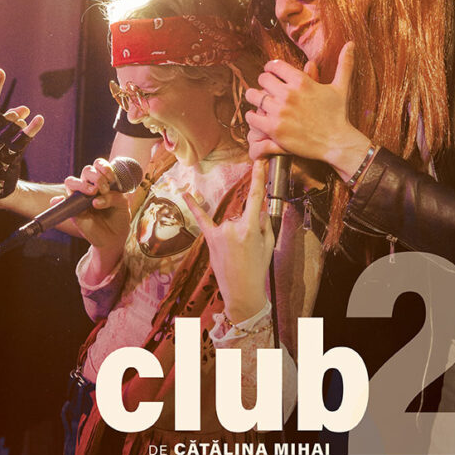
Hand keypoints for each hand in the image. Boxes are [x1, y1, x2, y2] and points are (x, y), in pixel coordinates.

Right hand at [0, 68, 43, 199]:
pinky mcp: (7, 158)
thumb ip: (8, 118)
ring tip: (19, 130)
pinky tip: (39, 120)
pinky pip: (23, 139)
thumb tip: (24, 110)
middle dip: (15, 116)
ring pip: (16, 127)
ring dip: (22, 127)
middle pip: (7, 116)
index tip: (0, 71)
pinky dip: (33, 128)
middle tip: (18, 118)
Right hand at [59, 158, 130, 251]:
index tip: (111, 178)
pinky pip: (61, 203)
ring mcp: (80, 198)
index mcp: (103, 181)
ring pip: (71, 181)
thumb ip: (113, 197)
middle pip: (86, 170)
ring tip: (93, 193)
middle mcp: (90, 187)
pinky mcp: (73, 211)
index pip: (98, 165)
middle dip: (96, 176)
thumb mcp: (122, 204)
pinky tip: (61, 199)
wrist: (115, 236)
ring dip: (82, 184)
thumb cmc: (119, 216)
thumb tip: (94, 200)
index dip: (104, 167)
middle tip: (104, 189)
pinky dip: (58, 200)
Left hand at [183, 160, 272, 323]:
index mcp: (251, 228)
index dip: (258, 178)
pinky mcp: (210, 240)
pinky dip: (194, 206)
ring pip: (231, 221)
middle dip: (248, 227)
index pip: (256, 197)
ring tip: (239, 254)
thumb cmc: (258, 270)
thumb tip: (261, 208)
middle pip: (243, 214)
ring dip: (235, 233)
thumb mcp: (269, 244)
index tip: (259, 162)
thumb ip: (265, 222)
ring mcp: (220, 233)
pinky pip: (202, 220)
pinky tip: (185, 194)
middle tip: (250, 250)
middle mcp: (233, 227)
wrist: (242, 293)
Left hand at [244, 43, 371, 181]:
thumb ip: (344, 64)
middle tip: (266, 88)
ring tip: (259, 101)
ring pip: (253, 96)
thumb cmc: (338, 114)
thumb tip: (351, 43)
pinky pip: (252, 116)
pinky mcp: (274, 128)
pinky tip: (259, 116)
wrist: (336, 143)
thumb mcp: (341, 87)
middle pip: (262, 78)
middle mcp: (288, 94)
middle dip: (263, 82)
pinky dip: (252, 115)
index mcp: (302, 81)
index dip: (271, 68)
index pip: (275, 65)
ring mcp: (280, 111)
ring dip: (255, 97)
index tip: (271, 72)